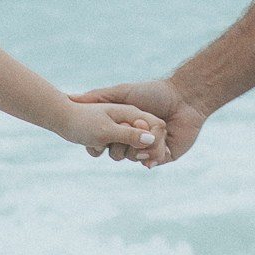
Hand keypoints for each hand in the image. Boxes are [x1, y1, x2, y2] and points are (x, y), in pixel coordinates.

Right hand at [71, 76, 207, 164]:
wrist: (183, 98)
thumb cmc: (153, 92)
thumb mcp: (122, 92)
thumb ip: (98, 96)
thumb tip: (71, 98)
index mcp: (123, 127)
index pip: (106, 142)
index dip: (103, 142)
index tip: (103, 136)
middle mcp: (134, 139)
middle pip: (117, 153)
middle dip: (123, 144)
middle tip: (133, 128)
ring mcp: (148, 148)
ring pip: (134, 159)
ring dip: (138, 150)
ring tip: (148, 138)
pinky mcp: (164, 155)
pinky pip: (152, 162)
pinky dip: (152, 157)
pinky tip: (154, 149)